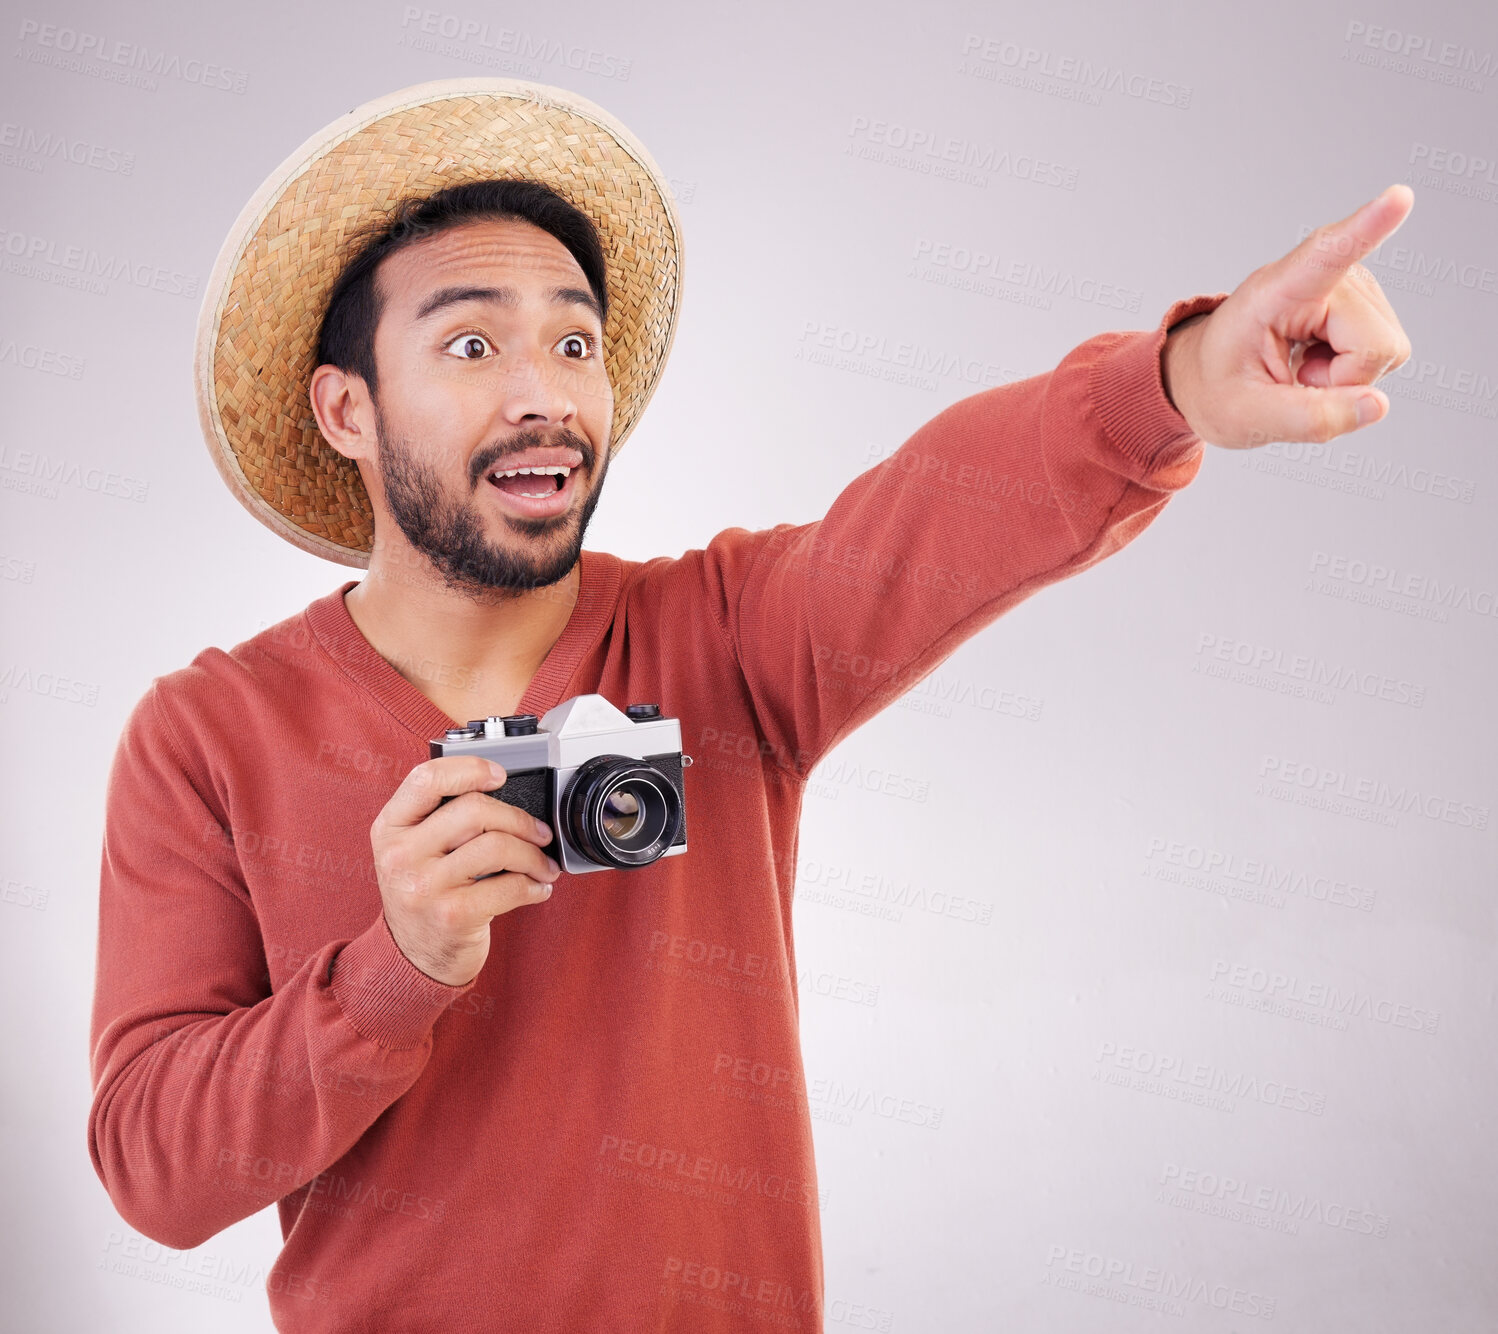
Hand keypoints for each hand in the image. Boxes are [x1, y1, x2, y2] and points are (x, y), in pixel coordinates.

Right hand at [370, 756, 561, 985]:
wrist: (414, 958)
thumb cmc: (424, 896)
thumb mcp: (412, 850)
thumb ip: (438, 817)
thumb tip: (500, 788)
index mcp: (389, 828)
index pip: (426, 779)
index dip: (470, 769)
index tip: (499, 775)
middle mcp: (400, 855)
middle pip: (474, 809)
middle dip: (520, 819)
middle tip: (539, 833)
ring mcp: (424, 887)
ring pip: (497, 845)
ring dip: (533, 854)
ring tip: (542, 864)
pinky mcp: (452, 915)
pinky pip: (509, 886)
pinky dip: (533, 885)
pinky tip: (536, 888)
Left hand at [1162, 184, 1414, 448]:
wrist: (1207, 375)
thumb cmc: (1218, 388)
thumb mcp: (1245, 419)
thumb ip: (1307, 419)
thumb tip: (1377, 405)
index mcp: (1275, 292)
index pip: (1327, 255)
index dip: (1367, 228)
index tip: (1399, 198)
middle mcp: (1323, 278)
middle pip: (1375, 345)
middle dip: (1342, 380)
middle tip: (1294, 377)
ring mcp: (1352, 286)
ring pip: (1387, 351)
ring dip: (1345, 376)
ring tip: (1300, 366)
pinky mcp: (1366, 301)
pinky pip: (1386, 352)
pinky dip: (1352, 371)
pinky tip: (1317, 361)